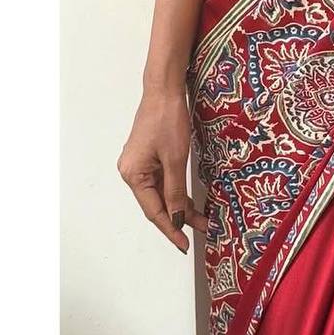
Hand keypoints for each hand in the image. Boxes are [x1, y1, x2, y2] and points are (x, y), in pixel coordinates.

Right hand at [117, 86, 206, 252]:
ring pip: (161, 193)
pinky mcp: (148, 157)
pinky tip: (189, 200)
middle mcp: (131, 172)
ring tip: (201, 218)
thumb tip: (176, 218)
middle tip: (202, 230)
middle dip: (179, 218)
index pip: (154, 211)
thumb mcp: (175, 159)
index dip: (170, 229)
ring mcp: (139, 164)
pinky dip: (175, 190)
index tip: (184, 244)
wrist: (164, 90)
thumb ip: (175, 191)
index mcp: (133, 175)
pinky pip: (161, 181)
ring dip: (179, 205)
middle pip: (157, 203)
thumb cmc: (167, 119)